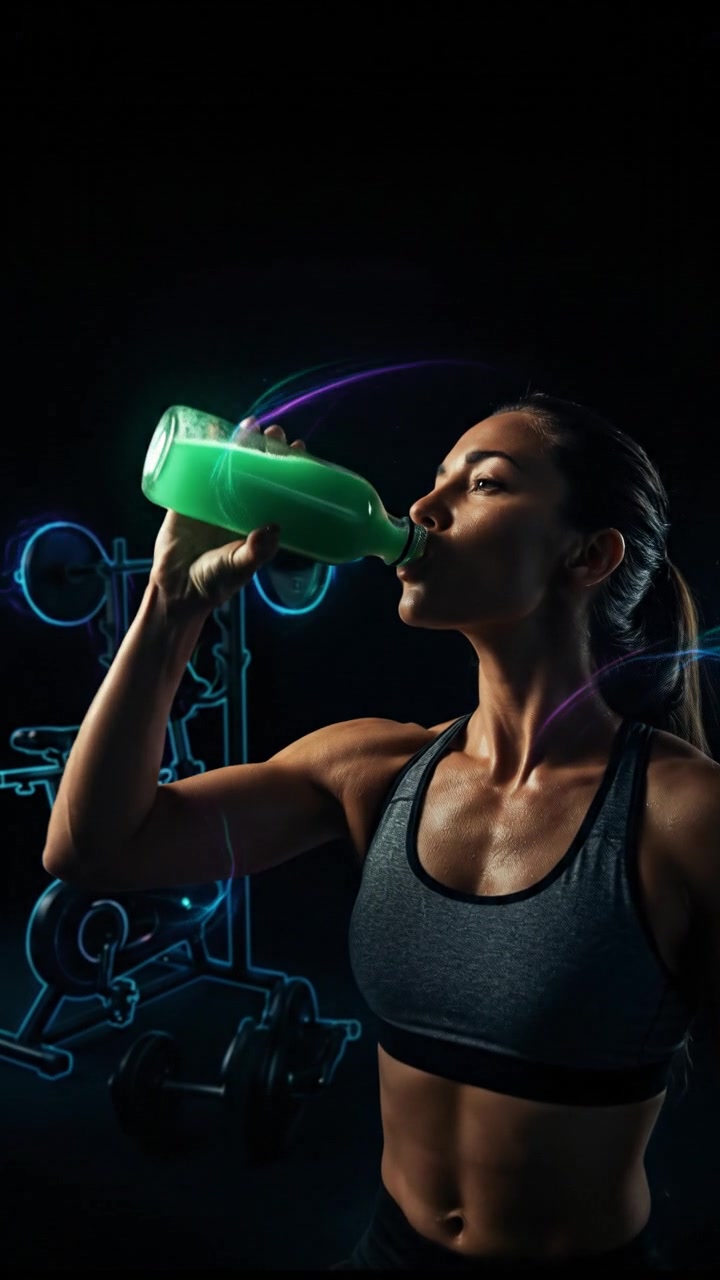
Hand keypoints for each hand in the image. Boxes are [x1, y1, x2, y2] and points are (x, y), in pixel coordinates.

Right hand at [149, 418, 307, 614]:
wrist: (175, 590)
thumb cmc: (214, 583)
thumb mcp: (238, 567)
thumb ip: (255, 553)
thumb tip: (274, 529)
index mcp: (258, 519)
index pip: (280, 486)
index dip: (290, 467)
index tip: (300, 448)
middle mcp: (239, 506)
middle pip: (257, 468)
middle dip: (268, 448)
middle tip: (277, 433)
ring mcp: (213, 499)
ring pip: (229, 463)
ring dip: (240, 442)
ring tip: (251, 425)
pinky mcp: (187, 497)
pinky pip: (195, 468)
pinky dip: (202, 447)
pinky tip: (211, 430)